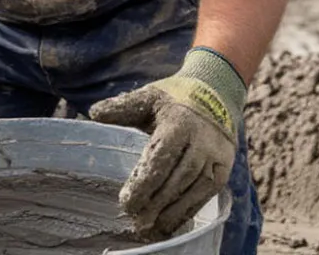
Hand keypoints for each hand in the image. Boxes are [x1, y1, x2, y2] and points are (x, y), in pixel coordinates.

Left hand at [90, 48, 244, 239]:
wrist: (216, 91)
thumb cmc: (174, 97)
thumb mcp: (149, 97)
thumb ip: (122, 107)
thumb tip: (93, 113)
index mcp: (179, 122)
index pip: (161, 157)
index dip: (145, 183)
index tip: (127, 202)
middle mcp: (201, 140)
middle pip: (178, 177)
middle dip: (156, 202)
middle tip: (136, 219)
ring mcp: (216, 155)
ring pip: (194, 188)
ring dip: (172, 211)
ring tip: (150, 227)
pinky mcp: (224, 167)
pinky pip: (207, 194)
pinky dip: (189, 210)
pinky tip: (171, 222)